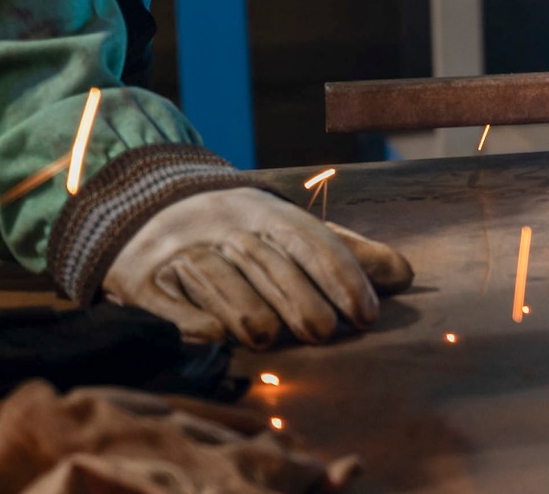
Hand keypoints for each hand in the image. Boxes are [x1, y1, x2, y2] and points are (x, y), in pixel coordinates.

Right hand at [101, 186, 413, 347]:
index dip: (339, 274)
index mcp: (266, 213)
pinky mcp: (143, 279)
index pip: (309, 240)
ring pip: (217, 279)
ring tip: (271, 337)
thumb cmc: (238, 232)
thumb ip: (346, 253)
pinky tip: (212, 336)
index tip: (366, 312)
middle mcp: (224, 227)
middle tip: (324, 332)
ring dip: (245, 309)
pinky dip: (188, 319)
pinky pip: (166, 300)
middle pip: (266, 262)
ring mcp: (182, 251)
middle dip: (297, 297)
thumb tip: (405, 275)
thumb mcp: (290, 231)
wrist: (147, 210)